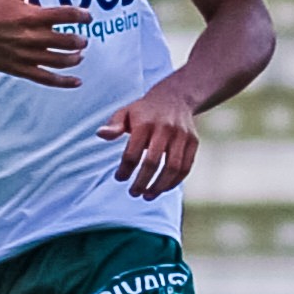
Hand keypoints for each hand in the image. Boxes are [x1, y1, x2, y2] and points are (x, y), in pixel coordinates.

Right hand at [0, 0, 89, 86]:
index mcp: (32, 16)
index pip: (67, 15)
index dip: (82, 15)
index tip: (87, 16)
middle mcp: (33, 37)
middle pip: (68, 40)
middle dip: (80, 39)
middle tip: (83, 38)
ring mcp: (27, 55)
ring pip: (61, 60)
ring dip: (75, 57)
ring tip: (79, 54)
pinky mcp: (20, 69)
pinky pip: (47, 78)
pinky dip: (64, 81)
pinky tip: (77, 81)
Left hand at [97, 75, 200, 196]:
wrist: (175, 97)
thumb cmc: (143, 111)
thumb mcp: (125, 112)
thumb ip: (113, 125)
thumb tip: (100, 134)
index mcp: (145, 123)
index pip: (133, 152)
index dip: (125, 169)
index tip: (119, 178)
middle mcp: (165, 129)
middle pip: (153, 162)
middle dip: (142, 182)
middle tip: (133, 193)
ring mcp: (181, 135)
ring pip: (173, 167)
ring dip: (160, 186)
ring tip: (147, 196)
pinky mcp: (193, 142)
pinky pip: (186, 167)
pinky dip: (174, 181)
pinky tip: (163, 188)